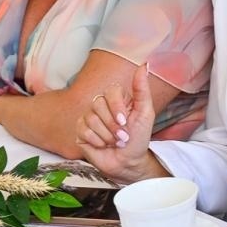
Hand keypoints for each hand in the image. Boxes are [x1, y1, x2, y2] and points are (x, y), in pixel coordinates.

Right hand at [78, 65, 157, 183]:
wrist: (128, 162)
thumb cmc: (139, 138)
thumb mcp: (145, 113)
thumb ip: (142, 89)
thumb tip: (144, 65)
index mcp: (116, 99)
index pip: (110, 91)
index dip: (116, 106)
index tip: (125, 120)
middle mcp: (101, 106)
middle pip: (98, 105)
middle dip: (113, 125)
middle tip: (122, 136)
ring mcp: (89, 118)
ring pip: (91, 119)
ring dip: (107, 135)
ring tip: (114, 142)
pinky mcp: (80, 132)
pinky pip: (83, 130)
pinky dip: (97, 141)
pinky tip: (103, 145)